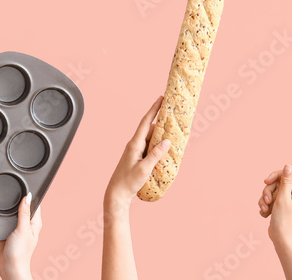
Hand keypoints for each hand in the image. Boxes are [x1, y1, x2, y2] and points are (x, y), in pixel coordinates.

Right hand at [0, 194, 41, 279]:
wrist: (10, 268)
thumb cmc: (20, 253)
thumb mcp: (22, 229)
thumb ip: (24, 213)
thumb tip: (27, 197)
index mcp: (35, 224)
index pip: (35, 204)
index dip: (31, 195)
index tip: (26, 186)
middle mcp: (28, 226)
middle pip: (24, 208)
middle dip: (19, 200)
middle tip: (14, 190)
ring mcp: (18, 230)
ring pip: (14, 214)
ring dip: (11, 209)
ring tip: (6, 201)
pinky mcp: (9, 234)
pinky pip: (7, 222)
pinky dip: (4, 218)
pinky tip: (0, 215)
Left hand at [104, 96, 170, 212]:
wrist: (117, 193)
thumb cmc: (128, 182)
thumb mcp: (144, 168)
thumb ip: (156, 154)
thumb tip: (167, 140)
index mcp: (135, 144)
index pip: (146, 122)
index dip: (154, 109)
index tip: (161, 98)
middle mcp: (135, 144)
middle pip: (150, 129)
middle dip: (161, 121)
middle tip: (173, 114)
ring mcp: (136, 151)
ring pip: (151, 138)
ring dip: (161, 135)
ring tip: (174, 131)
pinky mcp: (138, 157)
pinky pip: (150, 147)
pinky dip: (158, 145)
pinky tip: (166, 148)